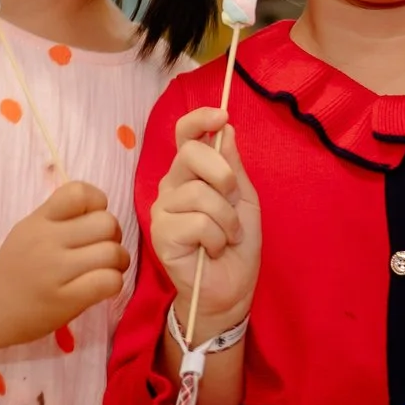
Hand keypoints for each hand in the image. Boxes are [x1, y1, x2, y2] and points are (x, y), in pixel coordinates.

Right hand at [0, 182, 130, 347]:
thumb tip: (100, 213)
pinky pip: (109, 281)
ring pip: (112, 252)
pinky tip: (103, 287)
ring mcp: (56, 271)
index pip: (79, 193)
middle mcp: (47, 241)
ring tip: (108, 269)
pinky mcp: (66, 300)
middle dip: (114, 236)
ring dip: (118, 262)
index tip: (92, 220)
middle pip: (106, 223)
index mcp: (39, 220)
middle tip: (104, 250)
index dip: (98, 203)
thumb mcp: (28, 231)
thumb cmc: (15, 269)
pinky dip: (113, 283)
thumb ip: (59, 218)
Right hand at [149, 106, 262, 341]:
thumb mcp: (243, 199)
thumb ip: (233, 166)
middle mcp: (172, 185)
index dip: (200, 119)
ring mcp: (163, 210)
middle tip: (232, 200)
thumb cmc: (236, 244)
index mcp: (191, 173)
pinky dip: (216, 237)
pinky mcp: (160, 234)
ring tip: (226, 237)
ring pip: (200, 193)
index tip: (221, 115)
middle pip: (192, 154)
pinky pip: (197, 222)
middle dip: (223, 175)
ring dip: (226, 219)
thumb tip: (226, 129)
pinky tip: (211, 250)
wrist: (230, 289)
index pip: (185, 135)